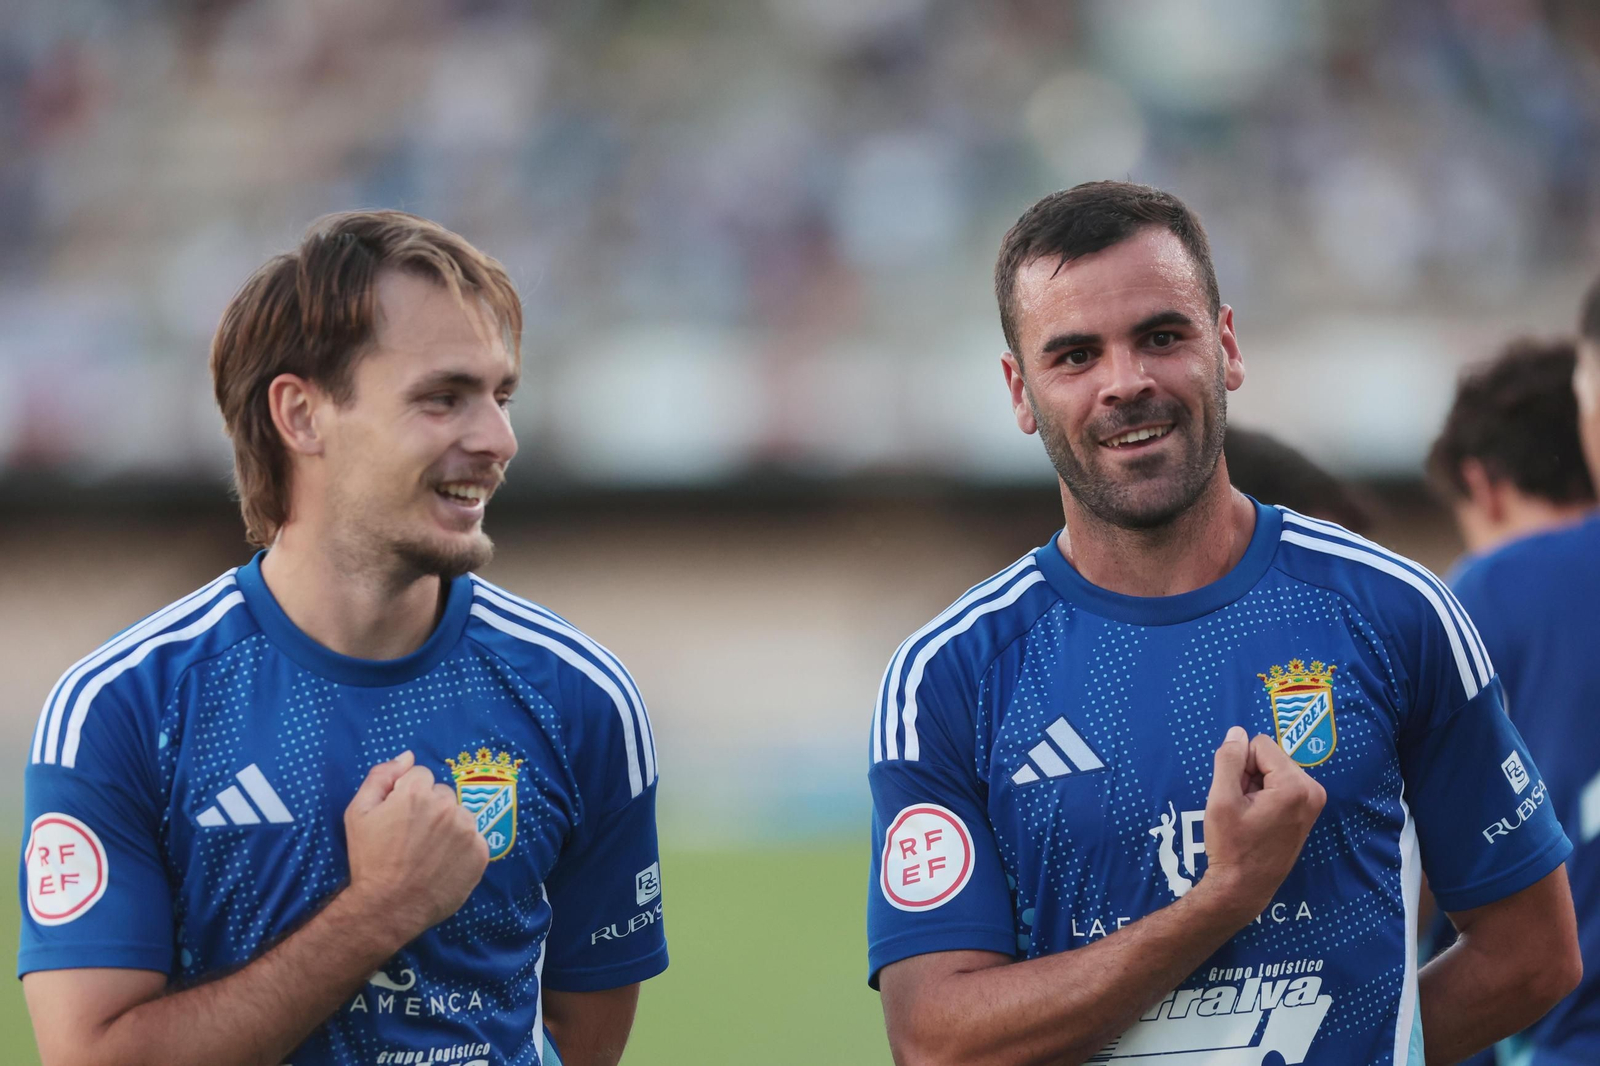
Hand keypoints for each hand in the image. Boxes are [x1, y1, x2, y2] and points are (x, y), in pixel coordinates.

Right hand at [342, 751, 489, 942]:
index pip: (420, 776)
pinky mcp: (481, 853)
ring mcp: (468, 830)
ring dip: (448, 826)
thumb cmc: (369, 860)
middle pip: (442, 794)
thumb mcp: (358, 812)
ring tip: (428, 851)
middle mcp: (447, 806)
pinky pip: (474, 839)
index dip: (406, 794)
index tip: (399, 817)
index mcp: (417, 792)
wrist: (388, 907)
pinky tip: (444, 863)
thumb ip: (381, 776)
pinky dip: (462, 847)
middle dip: (430, 808)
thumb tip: (407, 756)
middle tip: (412, 837)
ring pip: (460, 815)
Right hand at [1196, 726, 1325, 921]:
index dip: (1238, 765)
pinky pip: (1282, 784)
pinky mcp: (1309, 811)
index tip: (1236, 794)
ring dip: (1255, 785)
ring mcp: (1314, 802)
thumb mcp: (1221, 800)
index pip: (1258, 745)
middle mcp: (1312, 790)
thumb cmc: (1231, 846)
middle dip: (1249, 774)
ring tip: (1249, 815)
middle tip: (1241, 807)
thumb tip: (1237, 732)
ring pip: (1273, 770)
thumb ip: (1228, 759)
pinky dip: (1265, 795)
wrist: (1244, 887)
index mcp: (1295, 785)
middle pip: (1269, 756)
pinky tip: (1258, 819)